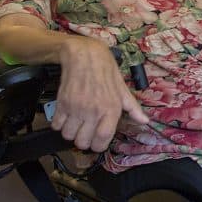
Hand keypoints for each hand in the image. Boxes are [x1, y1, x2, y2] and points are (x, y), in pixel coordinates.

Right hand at [53, 37, 149, 152]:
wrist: (86, 56)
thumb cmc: (106, 72)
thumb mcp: (123, 89)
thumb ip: (133, 108)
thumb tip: (144, 121)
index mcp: (111, 109)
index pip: (102, 139)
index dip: (98, 146)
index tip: (97, 144)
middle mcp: (93, 111)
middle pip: (83, 142)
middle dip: (84, 142)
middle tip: (85, 134)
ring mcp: (76, 107)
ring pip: (68, 135)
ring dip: (71, 133)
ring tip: (75, 125)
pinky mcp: (62, 103)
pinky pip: (56, 125)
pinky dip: (59, 125)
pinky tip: (65, 117)